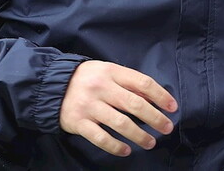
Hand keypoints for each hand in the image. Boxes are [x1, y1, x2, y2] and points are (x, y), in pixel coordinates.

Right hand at [59, 60, 177, 156]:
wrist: (51, 85)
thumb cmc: (86, 79)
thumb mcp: (107, 72)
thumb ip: (128, 83)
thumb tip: (154, 97)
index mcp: (111, 72)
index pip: (142, 83)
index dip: (160, 96)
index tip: (172, 107)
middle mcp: (101, 88)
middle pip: (135, 104)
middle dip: (155, 118)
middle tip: (167, 128)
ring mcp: (89, 106)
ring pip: (121, 123)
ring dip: (139, 135)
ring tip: (150, 142)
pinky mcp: (79, 122)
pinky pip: (101, 138)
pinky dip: (116, 147)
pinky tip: (126, 150)